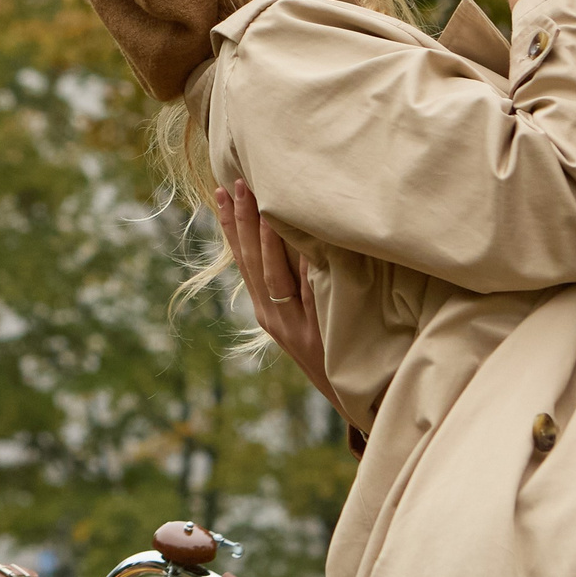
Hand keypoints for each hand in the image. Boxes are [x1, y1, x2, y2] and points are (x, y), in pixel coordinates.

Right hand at [214, 181, 341, 419]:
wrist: (353, 393)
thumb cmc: (331, 351)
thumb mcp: (302, 321)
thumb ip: (295, 285)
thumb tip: (292, 237)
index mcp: (265, 312)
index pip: (241, 261)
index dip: (229, 227)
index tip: (221, 191)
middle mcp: (272, 317)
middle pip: (251, 262)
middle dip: (242, 220)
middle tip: (238, 183)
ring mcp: (292, 325)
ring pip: (273, 273)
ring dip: (265, 235)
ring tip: (261, 201)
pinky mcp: (316, 332)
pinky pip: (309, 290)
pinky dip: (302, 263)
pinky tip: (301, 238)